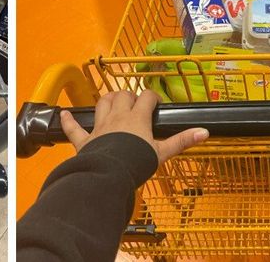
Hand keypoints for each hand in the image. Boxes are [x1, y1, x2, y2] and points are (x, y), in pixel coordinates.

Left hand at [60, 90, 208, 162]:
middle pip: (123, 96)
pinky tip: (64, 114)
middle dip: (129, 96)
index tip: (155, 103)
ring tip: (113, 101)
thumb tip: (204, 132)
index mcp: (137, 118)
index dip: (152, 97)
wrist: (111, 173)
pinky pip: (74, 128)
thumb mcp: (163, 152)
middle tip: (135, 104)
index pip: (146, 97)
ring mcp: (99, 126)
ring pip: (102, 104)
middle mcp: (117, 116)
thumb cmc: (137, 161)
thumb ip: (182, 141)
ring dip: (107, 100)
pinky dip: (68, 121)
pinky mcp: (85, 140)